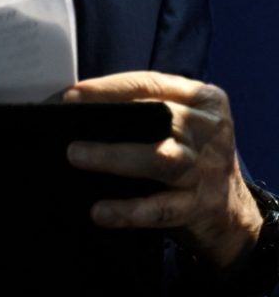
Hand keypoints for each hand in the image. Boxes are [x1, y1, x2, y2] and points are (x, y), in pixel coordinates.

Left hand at [64, 71, 262, 270]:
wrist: (227, 211)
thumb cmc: (186, 152)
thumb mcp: (177, 121)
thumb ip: (141, 107)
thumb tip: (76, 105)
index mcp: (202, 100)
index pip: (151, 84)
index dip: (110, 87)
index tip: (72, 94)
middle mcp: (208, 130)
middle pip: (160, 116)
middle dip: (112, 116)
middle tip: (70, 118)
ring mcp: (206, 169)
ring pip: (160, 159)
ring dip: (115, 157)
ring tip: (76, 155)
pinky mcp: (199, 206)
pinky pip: (161, 208)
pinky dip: (128, 210)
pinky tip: (100, 211)